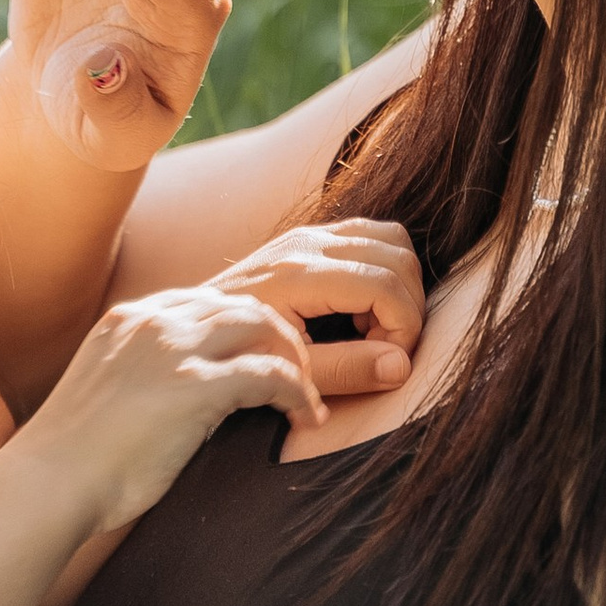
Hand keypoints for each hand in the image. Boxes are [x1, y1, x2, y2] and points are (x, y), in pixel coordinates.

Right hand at [16, 283, 325, 538]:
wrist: (48, 483)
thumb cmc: (71, 460)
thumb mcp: (103, 393)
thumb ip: (140, 376)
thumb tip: (174, 397)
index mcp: (127, 320)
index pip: (206, 301)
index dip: (243, 327)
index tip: (263, 357)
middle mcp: (152, 321)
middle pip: (242, 304)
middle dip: (279, 337)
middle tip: (299, 376)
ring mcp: (173, 349)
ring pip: (264, 326)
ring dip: (295, 360)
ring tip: (306, 396)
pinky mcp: (194, 386)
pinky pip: (271, 374)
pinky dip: (298, 394)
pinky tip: (305, 418)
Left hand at [207, 220, 424, 397]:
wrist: (198, 326)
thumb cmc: (241, 353)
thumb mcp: (291, 372)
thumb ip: (346, 369)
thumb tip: (401, 365)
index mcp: (300, 275)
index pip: (385, 285)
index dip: (405, 327)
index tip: (390, 360)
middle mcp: (308, 243)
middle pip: (398, 258)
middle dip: (407, 308)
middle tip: (384, 347)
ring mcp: (311, 233)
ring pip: (392, 239)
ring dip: (400, 285)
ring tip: (373, 327)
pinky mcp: (312, 235)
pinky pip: (373, 235)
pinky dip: (385, 268)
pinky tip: (361, 308)